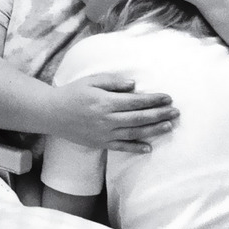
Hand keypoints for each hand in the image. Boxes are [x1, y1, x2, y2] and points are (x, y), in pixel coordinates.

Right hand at [50, 73, 178, 152]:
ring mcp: (104, 133)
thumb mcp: (90, 81)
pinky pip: (121, 147)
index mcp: (105, 101)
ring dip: (153, 130)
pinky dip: (136, 148)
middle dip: (159, 114)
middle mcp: (107, 119)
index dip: (153, 99)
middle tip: (176, 112)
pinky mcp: (100, 143)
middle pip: (139, 117)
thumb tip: (134, 85)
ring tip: (169, 126)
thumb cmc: (71, 93)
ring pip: (134, 133)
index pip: (136, 101)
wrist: (52, 113)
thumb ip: (112, 82)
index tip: (168, 97)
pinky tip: (149, 148)